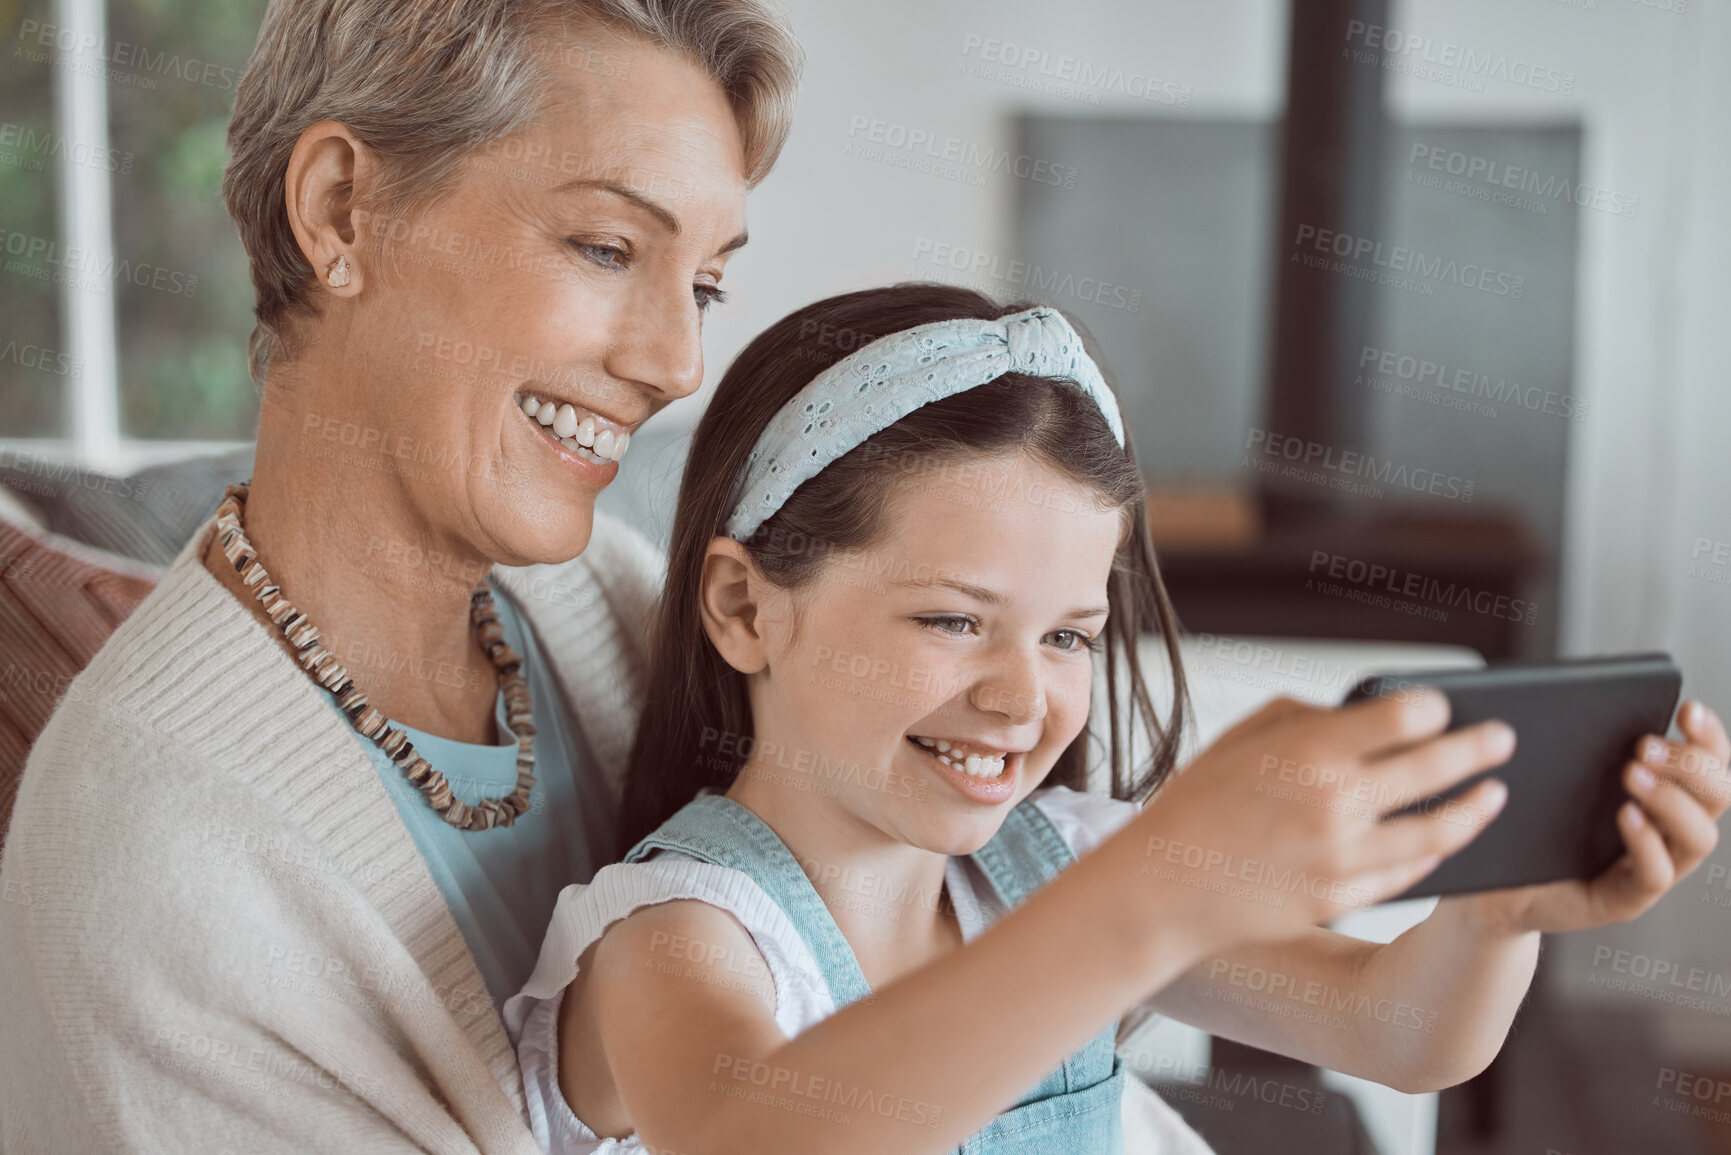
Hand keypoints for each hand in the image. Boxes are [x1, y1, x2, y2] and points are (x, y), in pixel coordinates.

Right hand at [1131, 689, 1511, 955]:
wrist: (1164, 885)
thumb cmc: (1196, 804)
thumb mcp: (1240, 738)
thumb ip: (1304, 717)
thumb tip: (1359, 715)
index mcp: (1309, 751)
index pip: (1403, 716)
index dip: (1433, 707)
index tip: (1444, 706)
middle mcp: (1335, 802)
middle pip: (1436, 769)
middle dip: (1479, 749)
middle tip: (1503, 739)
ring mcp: (1342, 856)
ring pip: (1437, 832)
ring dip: (1474, 809)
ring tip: (1495, 796)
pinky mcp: (1342, 898)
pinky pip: (1406, 875)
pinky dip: (1432, 856)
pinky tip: (1445, 843)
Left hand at [1452, 700, 1730, 935]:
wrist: (1495, 884)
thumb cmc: (1528, 822)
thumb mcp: (1554, 774)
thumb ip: (1575, 739)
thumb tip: (1568, 690)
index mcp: (1665, 794)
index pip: (1712, 763)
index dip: (1709, 736)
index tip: (1686, 709)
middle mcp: (1670, 831)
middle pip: (1718, 795)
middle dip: (1690, 764)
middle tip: (1644, 745)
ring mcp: (1653, 867)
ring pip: (1699, 836)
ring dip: (1671, 800)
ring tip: (1630, 774)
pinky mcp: (1625, 899)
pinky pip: (1655, 875)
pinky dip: (1646, 843)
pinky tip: (1624, 815)